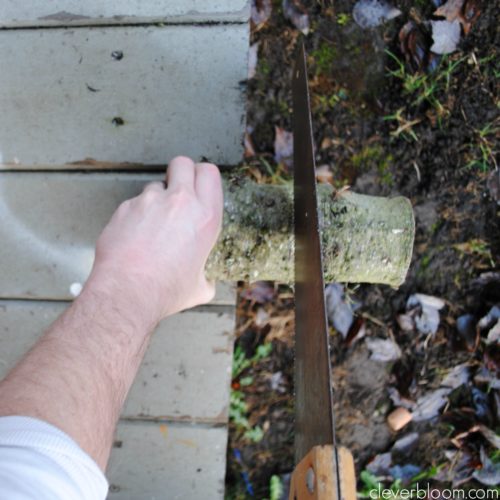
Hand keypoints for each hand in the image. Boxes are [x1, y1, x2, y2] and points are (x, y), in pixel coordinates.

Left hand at [86, 156, 222, 324]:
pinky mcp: (125, 207)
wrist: (127, 291)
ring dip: (156, 199)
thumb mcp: (200, 287)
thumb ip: (206, 276)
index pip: (210, 173)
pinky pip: (134, 203)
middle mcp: (179, 202)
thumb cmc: (165, 290)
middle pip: (182, 163)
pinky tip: (135, 237)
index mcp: (205, 217)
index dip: (203, 176)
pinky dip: (136, 215)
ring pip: (155, 185)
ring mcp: (149, 201)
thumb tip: (205, 281)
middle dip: (180, 173)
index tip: (199, 186)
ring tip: (152, 225)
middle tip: (177, 192)